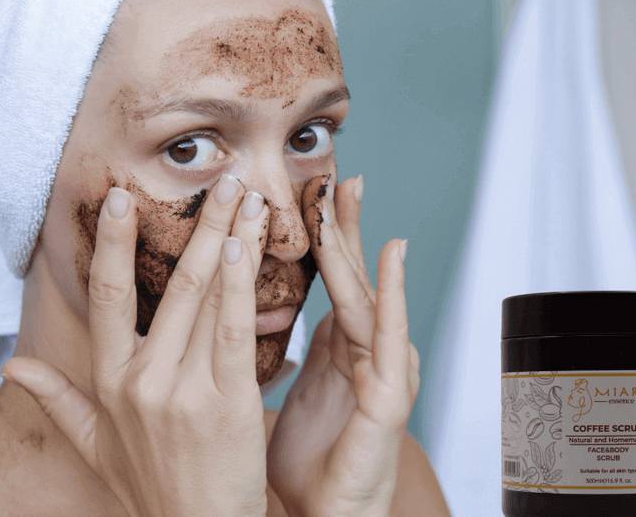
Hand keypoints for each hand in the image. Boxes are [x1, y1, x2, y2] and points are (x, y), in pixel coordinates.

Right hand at [1, 175, 272, 516]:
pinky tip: (247, 247)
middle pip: (169, 286)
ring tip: (245, 197)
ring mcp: (184, 393)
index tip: (121, 197)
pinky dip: (240, 286)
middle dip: (196, 226)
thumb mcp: (95, 446)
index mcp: (110, 383)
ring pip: (205, 298)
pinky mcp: (228, 406)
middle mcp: (141, 381)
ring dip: (227, 241)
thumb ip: (56, 399)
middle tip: (217, 179)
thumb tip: (9, 366)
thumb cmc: (152, 489)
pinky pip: (232, 332)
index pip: (106, 298)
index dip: (112, 244)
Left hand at [267, 175, 419, 516]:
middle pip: (350, 278)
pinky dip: (394, 293)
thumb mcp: (279, 393)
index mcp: (335, 352)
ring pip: (367, 296)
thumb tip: (241, 314)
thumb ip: (273, 350)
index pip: (326, 281)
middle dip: (342, 225)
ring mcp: (378, 375)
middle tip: (334, 173)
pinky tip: (394, 254)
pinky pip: (390, 339)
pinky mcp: (387, 401)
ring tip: (348, 196)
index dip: (317, 236)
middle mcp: (361, 356)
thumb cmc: (300, 462)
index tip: (307, 189)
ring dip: (357, 245)